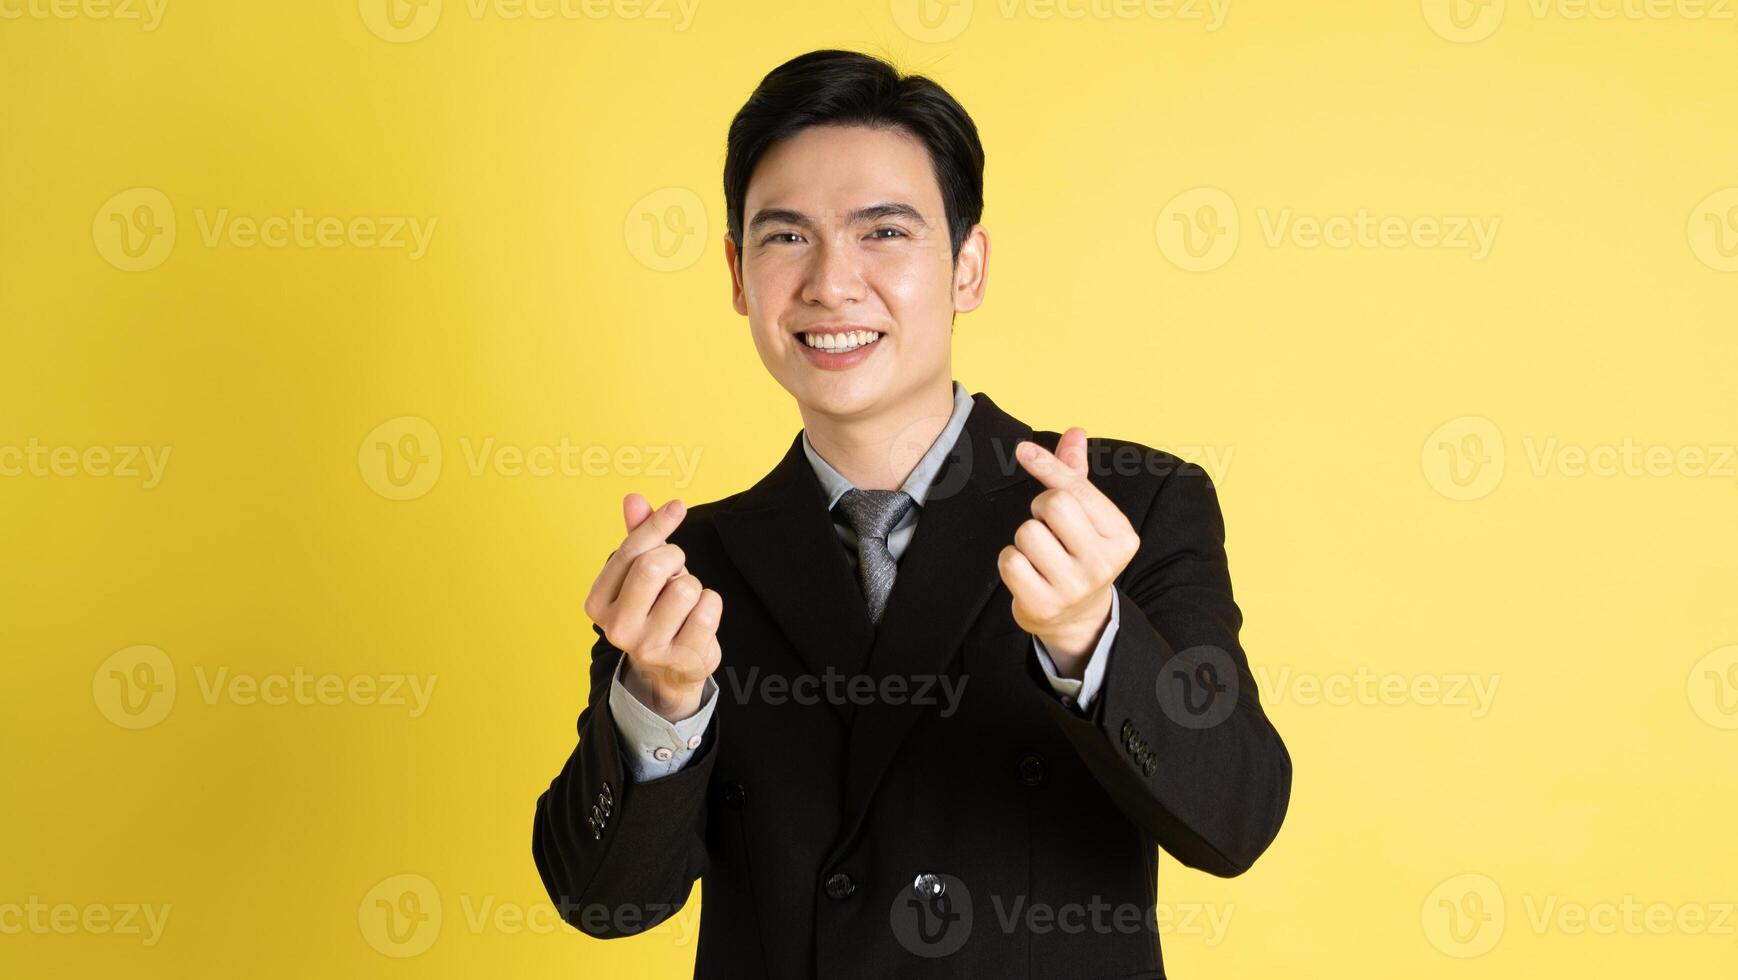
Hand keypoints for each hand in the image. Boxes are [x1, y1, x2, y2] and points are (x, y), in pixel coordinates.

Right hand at [582, 492, 721, 721]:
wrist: (668, 670)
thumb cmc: (654, 609)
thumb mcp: (641, 573)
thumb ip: (638, 537)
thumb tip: (633, 498)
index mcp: (598, 603)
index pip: (631, 551)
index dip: (657, 525)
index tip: (677, 507)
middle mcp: (616, 628)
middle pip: (654, 566)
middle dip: (675, 558)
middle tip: (677, 571)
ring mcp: (649, 647)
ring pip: (686, 587)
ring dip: (694, 585)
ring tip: (684, 603)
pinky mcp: (682, 658)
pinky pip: (709, 608)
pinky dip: (712, 604)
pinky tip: (699, 619)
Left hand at [997, 427, 1139, 670]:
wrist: (1078, 619)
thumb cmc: (1079, 554)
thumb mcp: (1088, 518)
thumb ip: (1076, 476)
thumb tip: (1074, 432)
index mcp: (1121, 535)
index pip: (1076, 488)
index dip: (1047, 466)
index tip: (1023, 451)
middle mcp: (1103, 562)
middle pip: (1052, 504)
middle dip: (1039, 509)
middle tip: (1048, 528)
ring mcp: (1074, 587)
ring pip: (1027, 532)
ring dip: (1024, 538)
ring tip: (1040, 554)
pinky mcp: (1044, 605)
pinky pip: (1010, 561)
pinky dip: (1011, 562)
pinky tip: (1028, 573)